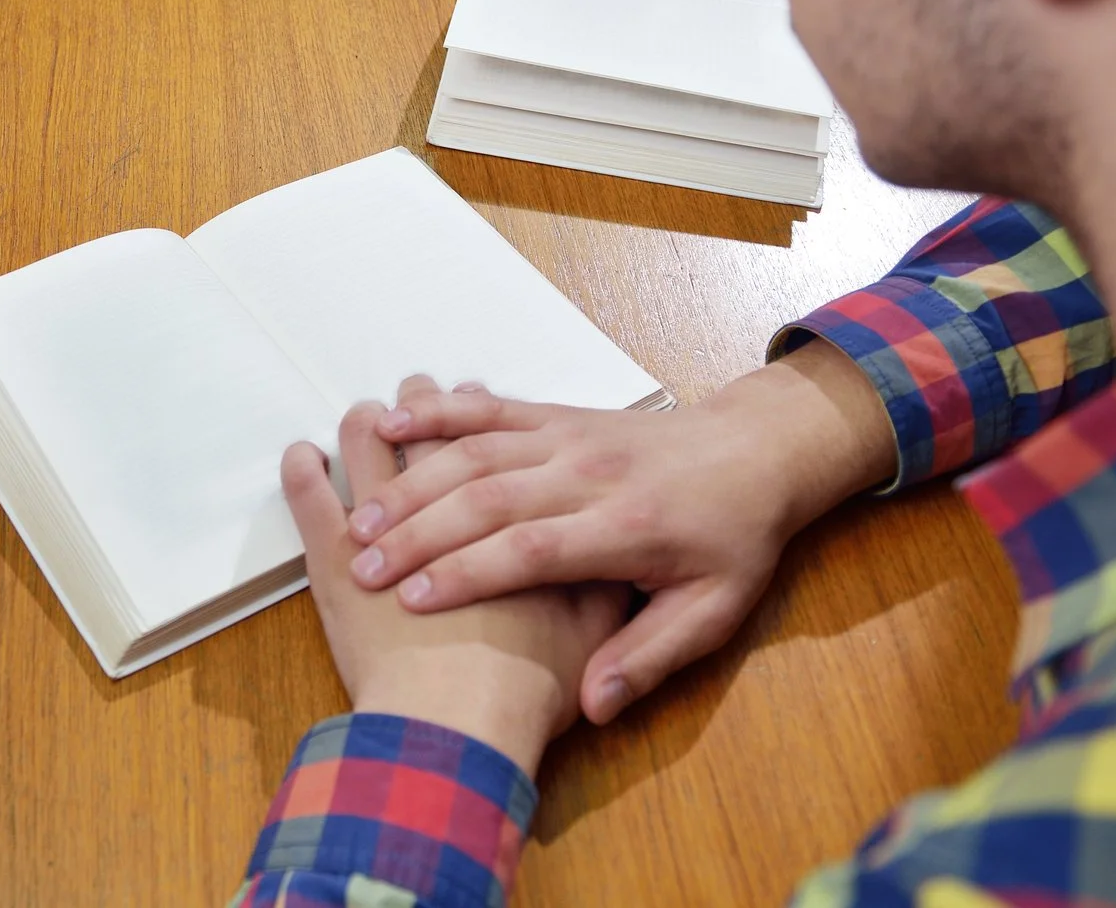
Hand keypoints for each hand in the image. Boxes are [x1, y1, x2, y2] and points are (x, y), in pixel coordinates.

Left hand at [286, 381, 626, 773]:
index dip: (483, 420)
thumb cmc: (527, 692)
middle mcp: (451, 511)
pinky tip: (300, 455)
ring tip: (362, 412)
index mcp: (503, 521)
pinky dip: (303, 472)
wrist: (461, 728)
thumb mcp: (593, 639)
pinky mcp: (338, 562)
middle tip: (411, 381)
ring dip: (369, 427)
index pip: (502, 453)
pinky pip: (311, 499)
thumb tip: (611, 574)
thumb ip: (604, 597)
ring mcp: (390, 531)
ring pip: (376, 456)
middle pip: (437, 445)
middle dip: (428, 407)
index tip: (470, 391)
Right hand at [354, 346, 892, 722]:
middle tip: (363, 568)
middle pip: (488, 499)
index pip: (531, 550)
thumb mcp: (712, 612)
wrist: (754, 452)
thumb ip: (648, 657)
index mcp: (628, 526)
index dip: (468, 574)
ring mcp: (568, 436)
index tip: (412, 603)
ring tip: (360, 518)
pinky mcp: (555, 414)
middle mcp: (589, 473)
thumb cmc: (732, 539)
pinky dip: (437, 413)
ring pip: (477, 452)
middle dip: (419, 533)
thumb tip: (593, 706)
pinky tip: (390, 424)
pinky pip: (489, 409)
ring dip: (413, 481)